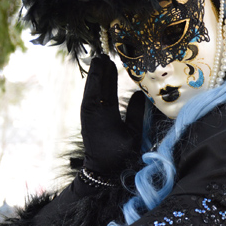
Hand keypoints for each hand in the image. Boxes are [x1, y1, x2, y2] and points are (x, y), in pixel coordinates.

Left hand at [81, 55, 144, 174]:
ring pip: (92, 89)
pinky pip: (91, 95)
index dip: (106, 71)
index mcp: (103, 112)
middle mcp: (92, 110)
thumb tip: (138, 93)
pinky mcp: (88, 116)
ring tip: (102, 62)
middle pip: (96, 84)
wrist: (101, 170)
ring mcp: (88, 113)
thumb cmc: (120, 154)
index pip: (104, 86)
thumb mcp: (133, 134)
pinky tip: (100, 80)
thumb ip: (136, 112)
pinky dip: (95, 85)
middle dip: (99, 69)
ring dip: (97, 76)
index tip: (108, 58)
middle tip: (103, 54)